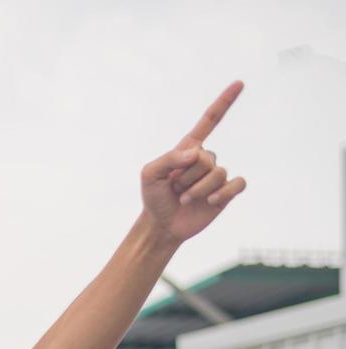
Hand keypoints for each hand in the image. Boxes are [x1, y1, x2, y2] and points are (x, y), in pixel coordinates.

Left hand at [140, 80, 247, 244]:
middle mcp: (206, 159)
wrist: (162, 224)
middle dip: (186, 177)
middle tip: (175, 188)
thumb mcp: (150, 174)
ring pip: (218, 173)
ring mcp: (217, 176)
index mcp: (189, 148)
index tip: (240, 83)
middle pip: (206, 158)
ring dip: (197, 189)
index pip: (210, 120)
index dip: (225, 101)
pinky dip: (224, 193)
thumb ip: (168, 159)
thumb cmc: (154, 196)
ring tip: (184, 198)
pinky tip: (211, 201)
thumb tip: (196, 153)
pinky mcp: (227, 192)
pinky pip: (237, 184)